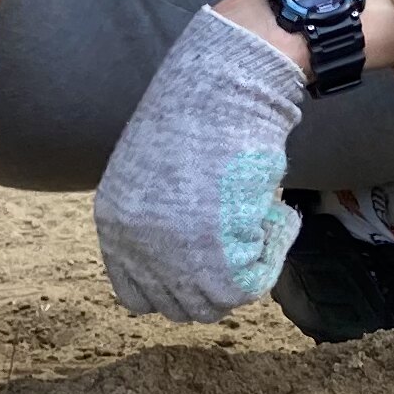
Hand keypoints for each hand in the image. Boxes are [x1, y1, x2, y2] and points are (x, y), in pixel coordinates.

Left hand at [95, 6, 307, 322]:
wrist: (228, 86)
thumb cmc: (201, 116)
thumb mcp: (157, 175)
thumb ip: (161, 220)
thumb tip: (196, 255)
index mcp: (114, 225)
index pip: (137, 295)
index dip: (181, 284)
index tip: (212, 259)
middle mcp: (135, 247)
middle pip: (181, 306)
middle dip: (219, 282)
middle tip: (246, 241)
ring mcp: (172, 255)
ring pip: (217, 303)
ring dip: (248, 270)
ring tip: (265, 223)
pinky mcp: (214, 256)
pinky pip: (252, 283)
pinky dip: (273, 254)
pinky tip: (279, 215)